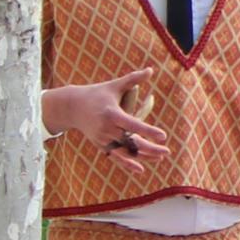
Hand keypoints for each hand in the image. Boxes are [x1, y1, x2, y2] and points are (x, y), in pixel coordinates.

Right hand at [44, 73, 168, 163]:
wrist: (72, 106)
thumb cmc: (97, 93)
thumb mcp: (114, 85)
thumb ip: (133, 79)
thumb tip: (150, 70)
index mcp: (112, 113)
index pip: (132, 124)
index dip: (148, 130)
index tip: (163, 136)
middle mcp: (106, 128)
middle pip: (130, 141)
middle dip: (149, 148)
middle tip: (167, 151)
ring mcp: (102, 138)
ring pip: (125, 151)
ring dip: (142, 156)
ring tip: (160, 158)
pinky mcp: (100, 145)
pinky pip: (115, 156)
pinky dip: (127, 163)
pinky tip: (141, 169)